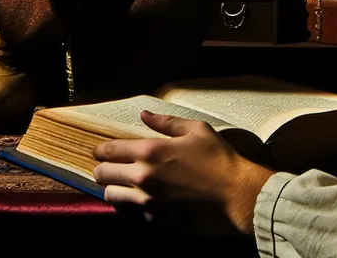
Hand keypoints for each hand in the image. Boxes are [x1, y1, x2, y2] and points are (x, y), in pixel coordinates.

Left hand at [92, 111, 274, 234]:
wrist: (235, 195)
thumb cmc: (218, 158)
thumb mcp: (195, 130)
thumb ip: (166, 122)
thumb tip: (144, 115)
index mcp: (150, 151)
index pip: (109, 150)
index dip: (101, 149)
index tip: (102, 150)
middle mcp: (143, 177)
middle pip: (102, 175)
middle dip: (103, 168)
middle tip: (111, 166)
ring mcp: (147, 202)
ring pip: (111, 196)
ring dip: (114, 188)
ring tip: (124, 183)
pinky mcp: (156, 220)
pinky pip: (131, 212)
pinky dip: (132, 205)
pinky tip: (143, 197)